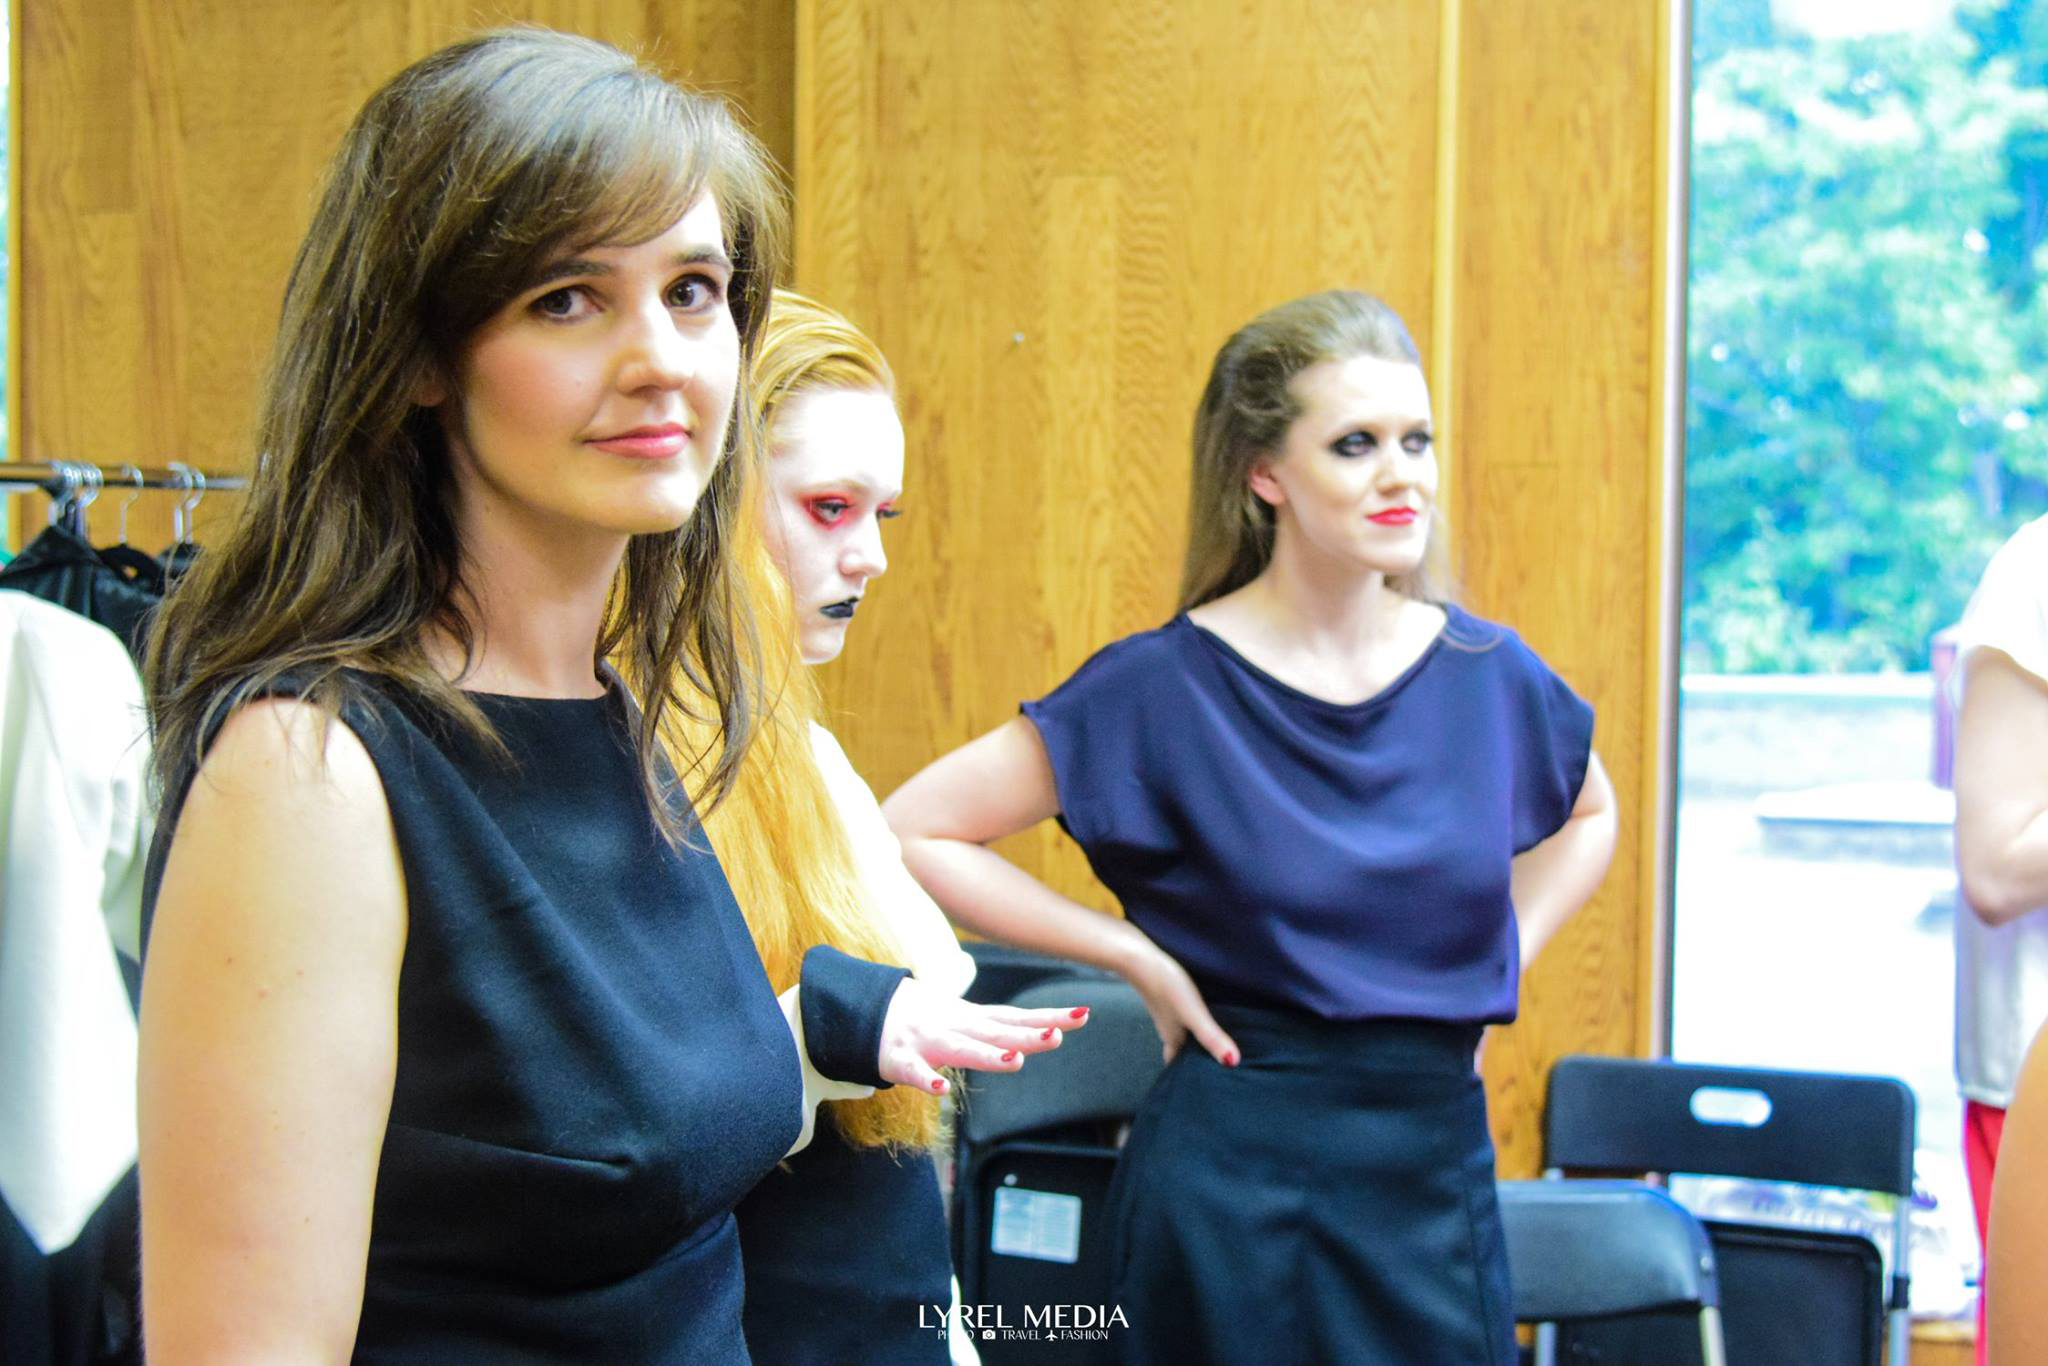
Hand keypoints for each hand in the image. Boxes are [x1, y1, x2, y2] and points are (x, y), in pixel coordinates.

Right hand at [877, 976, 1090, 1094]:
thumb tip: (1046, 1027)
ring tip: (1015, 1061)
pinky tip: (940, 1090)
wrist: (868, 1009)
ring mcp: (928, 1040)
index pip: (1018, 1017)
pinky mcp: (900, 1059)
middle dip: (1027, 1035)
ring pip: (961, 1048)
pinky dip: (925, 1080)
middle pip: (997, 1032)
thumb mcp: (967, 1019)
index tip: (1083, 1015)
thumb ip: (1001, 1027)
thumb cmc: (926, 1019)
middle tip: (1058, 1036)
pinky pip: (913, 1072)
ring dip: (987, 1055)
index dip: (1050, 1017)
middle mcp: (956, 1026)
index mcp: (973, 1019)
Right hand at [1123, 941, 1238, 1067]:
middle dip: (1189, 1059)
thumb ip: (1211, 1037)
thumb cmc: (1166, 986)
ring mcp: (1164, 1011)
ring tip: (1206, 1042)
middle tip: (1207, 1066)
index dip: (1184, 1075)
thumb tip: (1233, 1063)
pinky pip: (1177, 1014)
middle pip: (1178, 1049)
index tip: (1196, 1084)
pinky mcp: (1164, 994)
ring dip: (1189, 1039)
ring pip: (1178, 1032)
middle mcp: (1167, 1027)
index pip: (1176, 1064)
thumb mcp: (1194, 1014)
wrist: (1137, 958)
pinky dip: (1186, 1020)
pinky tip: (1196, 1011)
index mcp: (1173, 1038)